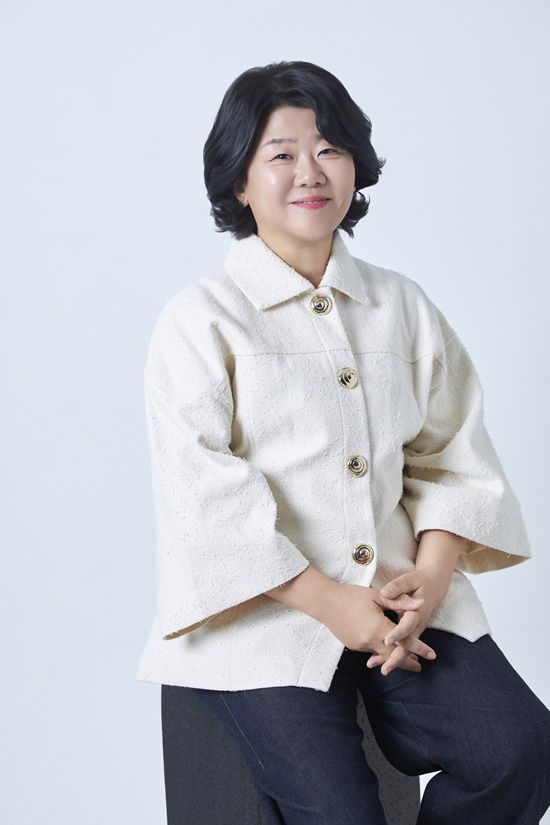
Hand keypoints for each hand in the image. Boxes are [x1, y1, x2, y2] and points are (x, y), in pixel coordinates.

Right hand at [320, 583, 436, 671]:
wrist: (325, 602)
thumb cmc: (351, 596)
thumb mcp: (377, 596)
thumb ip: (400, 602)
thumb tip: (421, 604)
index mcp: (379, 628)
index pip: (405, 641)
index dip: (420, 648)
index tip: (432, 655)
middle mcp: (370, 641)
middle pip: (395, 657)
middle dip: (408, 662)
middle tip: (419, 666)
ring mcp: (361, 646)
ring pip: (382, 656)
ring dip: (394, 659)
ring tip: (406, 661)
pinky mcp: (353, 646)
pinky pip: (371, 652)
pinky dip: (381, 653)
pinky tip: (385, 652)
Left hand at [366, 569, 445, 674]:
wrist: (434, 586)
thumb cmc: (419, 582)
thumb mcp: (409, 580)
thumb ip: (397, 587)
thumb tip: (385, 592)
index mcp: (417, 611)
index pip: (408, 625)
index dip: (398, 634)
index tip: (386, 641)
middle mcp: (418, 623)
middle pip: (408, 644)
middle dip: (396, 657)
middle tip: (384, 669)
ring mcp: (416, 629)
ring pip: (405, 647)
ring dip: (392, 658)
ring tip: (374, 665)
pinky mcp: (412, 631)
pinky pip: (403, 645)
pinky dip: (391, 652)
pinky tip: (377, 659)